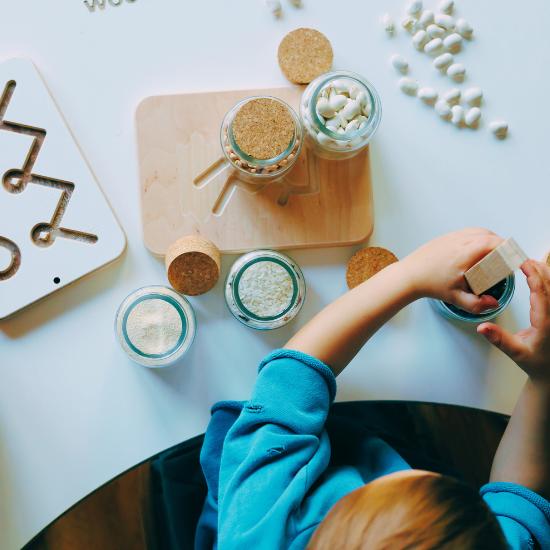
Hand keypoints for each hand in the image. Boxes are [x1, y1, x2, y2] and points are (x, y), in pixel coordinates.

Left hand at [401, 228, 503, 313]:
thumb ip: (477, 304)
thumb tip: (494, 303)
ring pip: (478, 231)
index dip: (507, 249)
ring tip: (494, 253)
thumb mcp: (456, 298)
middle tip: (506, 257)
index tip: (513, 257)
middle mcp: (459, 241)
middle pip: (488, 235)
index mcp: (464, 253)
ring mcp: (451, 237)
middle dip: (501, 245)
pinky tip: (478, 248)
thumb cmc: (430, 285)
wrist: (409, 276)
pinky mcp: (444, 237)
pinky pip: (467, 232)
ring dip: (489, 239)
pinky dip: (477, 237)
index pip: (493, 243)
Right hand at [478, 260, 549, 382]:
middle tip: (524, 258)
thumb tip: (482, 326)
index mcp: (545, 322)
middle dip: (539, 269)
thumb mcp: (515, 352)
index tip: (524, 264)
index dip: (534, 276)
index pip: (542, 293)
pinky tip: (542, 275)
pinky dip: (548, 281)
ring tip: (531, 263)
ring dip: (545, 273)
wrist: (549, 371)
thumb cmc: (534, 363)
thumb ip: (498, 338)